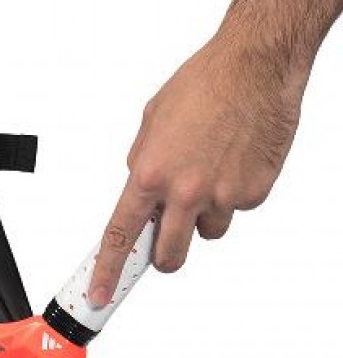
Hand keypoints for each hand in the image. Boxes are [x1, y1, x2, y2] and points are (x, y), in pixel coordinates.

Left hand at [88, 34, 305, 305]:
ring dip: (204, 216)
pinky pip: (238, 209)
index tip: (100, 294)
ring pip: (208, 233)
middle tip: (166, 241)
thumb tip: (140, 194)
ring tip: (211, 172)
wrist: (257, 63)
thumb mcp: (152, 123)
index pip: (121, 237)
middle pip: (168, 255)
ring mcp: (223, 194)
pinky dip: (235, 193)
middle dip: (164, 255)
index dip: (108, 272)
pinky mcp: (255, 191)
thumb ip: (142, 165)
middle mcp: (185, 191)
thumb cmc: (205, 84)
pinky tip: (236, 160)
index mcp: (151, 175)